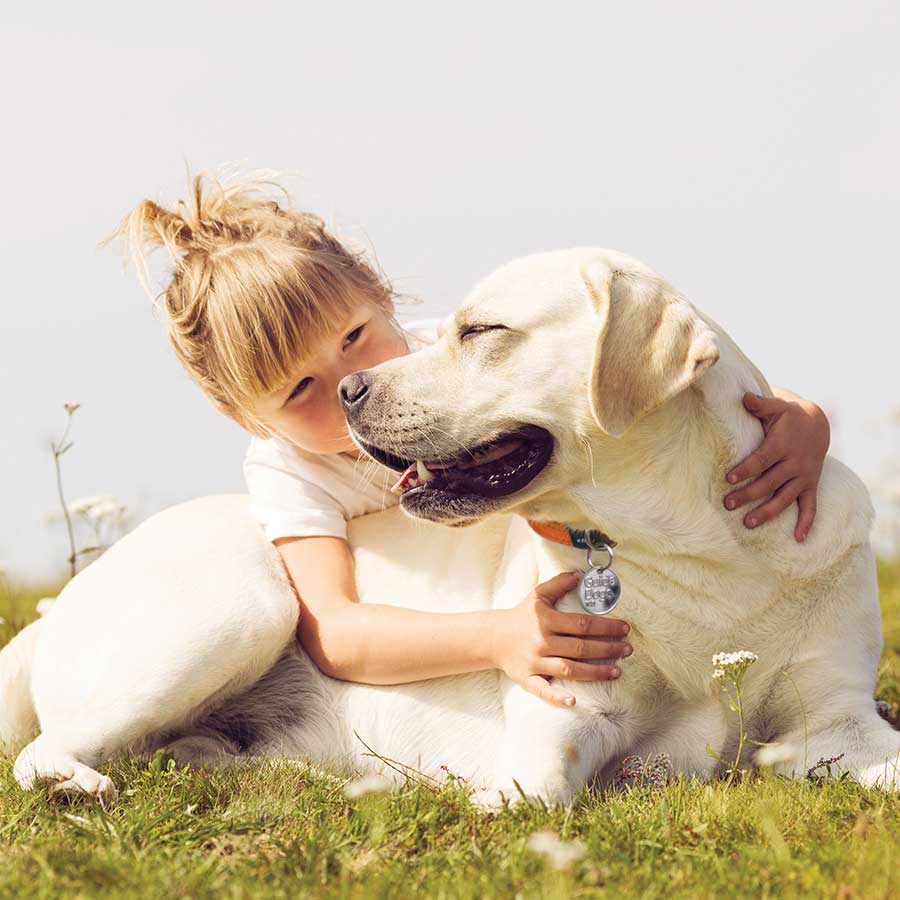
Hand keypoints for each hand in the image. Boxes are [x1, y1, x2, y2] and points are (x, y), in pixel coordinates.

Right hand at [489, 571, 631, 708]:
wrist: (492, 637)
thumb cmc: (520, 616)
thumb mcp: (537, 595)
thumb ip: (558, 583)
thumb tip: (579, 573)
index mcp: (546, 620)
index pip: (582, 624)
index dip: (605, 627)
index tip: (625, 628)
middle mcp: (542, 641)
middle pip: (580, 647)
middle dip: (607, 649)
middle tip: (628, 649)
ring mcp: (535, 662)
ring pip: (569, 669)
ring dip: (595, 672)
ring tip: (617, 671)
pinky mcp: (527, 679)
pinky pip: (543, 690)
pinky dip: (557, 697)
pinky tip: (574, 702)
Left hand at [724, 391, 829, 541]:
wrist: (818, 424)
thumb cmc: (788, 417)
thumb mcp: (777, 407)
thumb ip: (760, 404)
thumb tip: (744, 397)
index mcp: (782, 445)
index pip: (762, 460)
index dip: (746, 469)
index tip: (729, 479)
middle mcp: (794, 464)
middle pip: (769, 483)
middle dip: (749, 495)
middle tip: (728, 504)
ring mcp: (804, 477)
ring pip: (785, 498)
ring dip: (768, 512)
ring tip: (748, 524)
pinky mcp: (810, 486)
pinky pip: (811, 507)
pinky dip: (807, 523)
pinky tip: (799, 539)